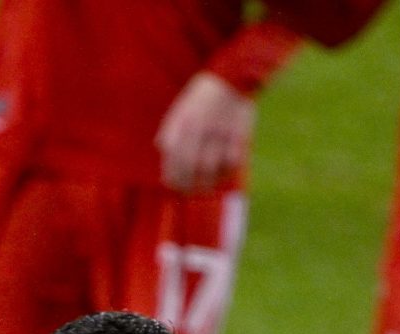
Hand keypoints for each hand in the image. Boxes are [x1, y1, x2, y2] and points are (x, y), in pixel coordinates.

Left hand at [155, 71, 256, 193]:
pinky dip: (226, 171)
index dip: (174, 176)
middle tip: (190, 191)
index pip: (175, 158)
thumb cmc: (202, 96)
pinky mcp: (238, 135)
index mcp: (184, 122)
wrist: (230, 77)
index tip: (174, 185)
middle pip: (192, 167)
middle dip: (189, 184)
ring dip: (208, 182)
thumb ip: (170, 127)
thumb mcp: (180, 107)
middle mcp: (201, 129)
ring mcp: (220, 132)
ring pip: (212, 168)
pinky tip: (222, 173)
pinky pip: (232, 162)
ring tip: (205, 186)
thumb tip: (161, 148)